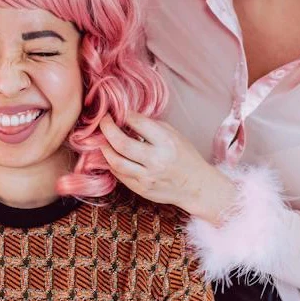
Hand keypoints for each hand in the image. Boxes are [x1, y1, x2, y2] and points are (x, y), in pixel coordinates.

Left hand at [99, 112, 235, 221]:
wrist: (196, 186)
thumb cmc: (184, 156)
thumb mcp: (173, 134)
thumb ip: (150, 125)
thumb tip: (125, 116)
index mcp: (166, 142)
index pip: (137, 122)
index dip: (123, 114)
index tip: (116, 111)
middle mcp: (156, 160)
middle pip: (121, 143)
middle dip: (106, 129)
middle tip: (103, 121)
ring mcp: (147, 177)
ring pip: (115, 161)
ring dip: (105, 148)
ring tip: (103, 139)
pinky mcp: (141, 189)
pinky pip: (119, 175)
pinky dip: (112, 163)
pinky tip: (113, 155)